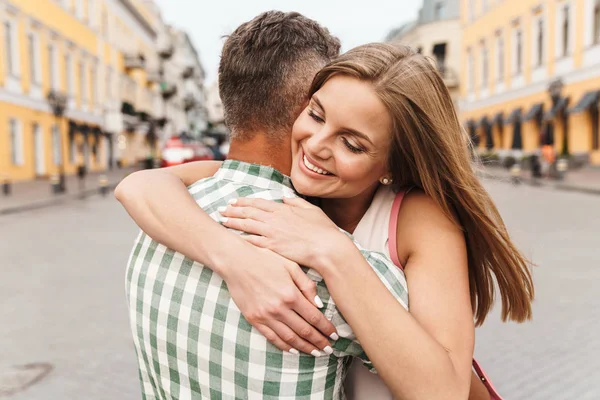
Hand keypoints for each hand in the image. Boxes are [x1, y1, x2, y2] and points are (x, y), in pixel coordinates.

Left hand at [218, 196, 346, 270]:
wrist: (327, 248)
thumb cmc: (323, 230)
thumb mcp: (311, 210)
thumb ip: (296, 202)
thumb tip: (285, 197)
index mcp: (283, 209)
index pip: (259, 203)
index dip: (245, 202)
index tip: (235, 201)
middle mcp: (275, 219)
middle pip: (249, 212)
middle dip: (234, 210)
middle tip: (222, 209)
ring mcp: (272, 233)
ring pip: (247, 225)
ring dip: (233, 222)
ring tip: (222, 221)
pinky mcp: (272, 247)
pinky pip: (253, 242)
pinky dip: (241, 239)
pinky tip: (232, 238)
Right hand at [220, 242, 337, 355]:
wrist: (237, 262)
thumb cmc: (265, 259)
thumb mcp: (291, 266)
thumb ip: (307, 285)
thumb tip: (319, 305)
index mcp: (291, 294)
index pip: (314, 317)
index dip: (326, 329)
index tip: (335, 336)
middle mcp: (279, 308)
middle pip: (304, 331)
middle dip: (319, 342)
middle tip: (329, 349)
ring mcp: (265, 316)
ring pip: (289, 338)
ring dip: (304, 348)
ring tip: (315, 353)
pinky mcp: (254, 319)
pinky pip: (272, 337)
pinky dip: (284, 346)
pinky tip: (294, 350)